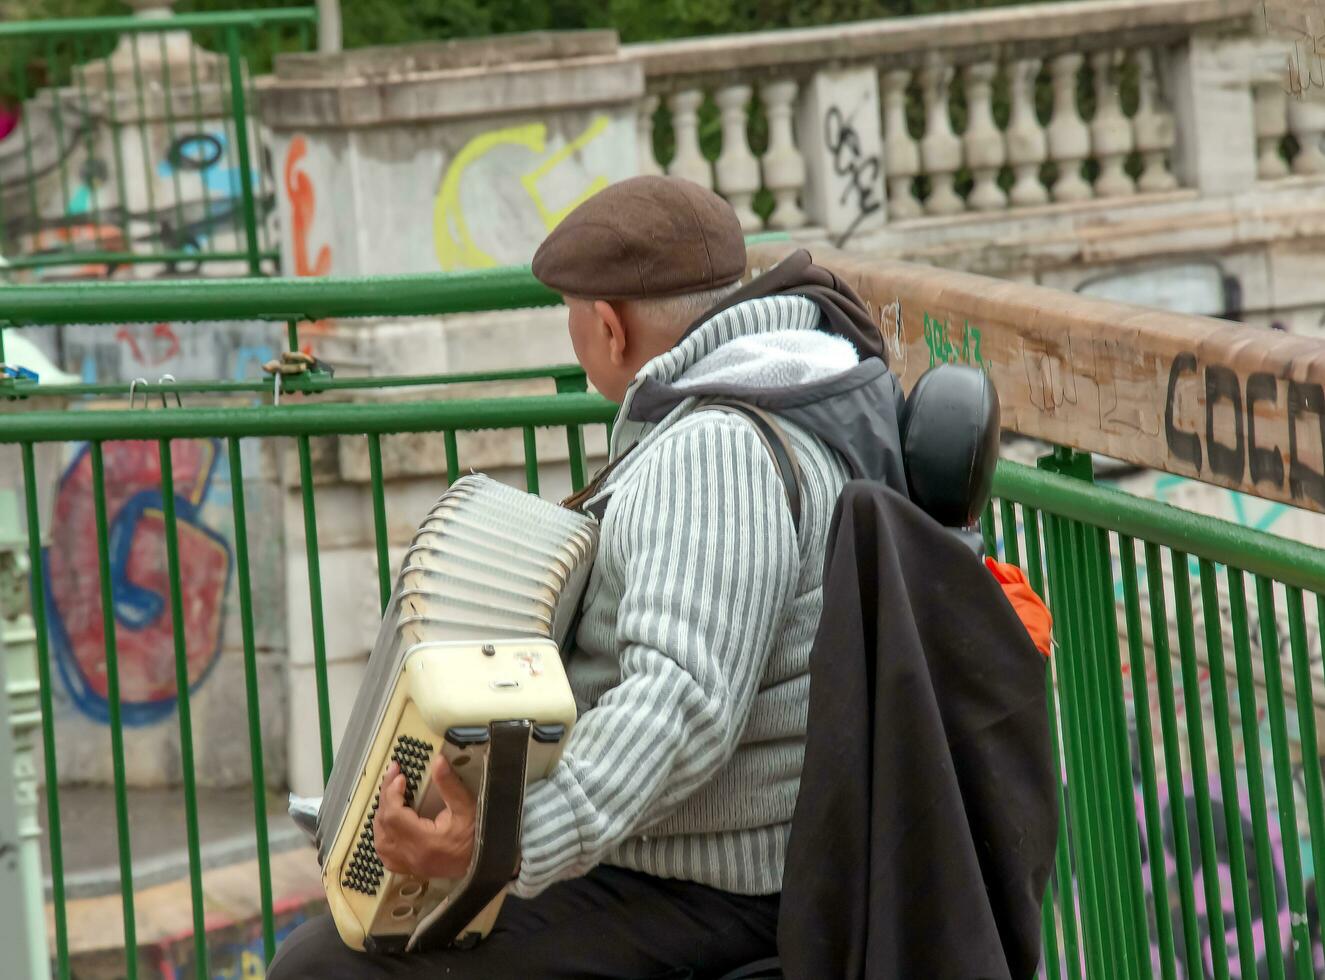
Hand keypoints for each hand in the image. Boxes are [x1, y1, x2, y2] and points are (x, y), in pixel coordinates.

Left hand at [373, 754, 475, 879]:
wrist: (484, 862)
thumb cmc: (476, 834)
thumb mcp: (466, 807)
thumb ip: (449, 784)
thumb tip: (437, 760)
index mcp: (424, 841)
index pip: (394, 816)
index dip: (392, 793)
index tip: (400, 776)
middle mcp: (411, 856)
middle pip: (383, 825)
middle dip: (385, 798)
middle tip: (393, 777)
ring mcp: (408, 865)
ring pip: (380, 841)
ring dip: (380, 817)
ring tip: (389, 797)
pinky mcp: (410, 869)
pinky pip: (385, 856)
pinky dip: (382, 837)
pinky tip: (387, 825)